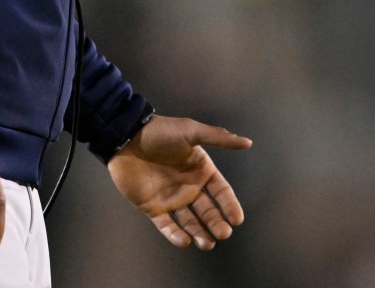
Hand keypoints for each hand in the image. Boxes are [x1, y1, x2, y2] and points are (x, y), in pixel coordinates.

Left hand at [107, 115, 251, 250]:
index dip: (230, 205)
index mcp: (200, 170)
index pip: (221, 192)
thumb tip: (248, 142)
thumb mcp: (190, 131)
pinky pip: (167, 226)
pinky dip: (175, 235)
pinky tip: (185, 241)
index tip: (237, 219)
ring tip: (207, 244)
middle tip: (223, 233)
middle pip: (208, 211)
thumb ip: (218, 138)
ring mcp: (171, 199)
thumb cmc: (160, 132)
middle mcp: (189, 187)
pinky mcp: (153, 208)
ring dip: (199, 234)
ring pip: (190, 222)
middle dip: (216, 223)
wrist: (126, 137)